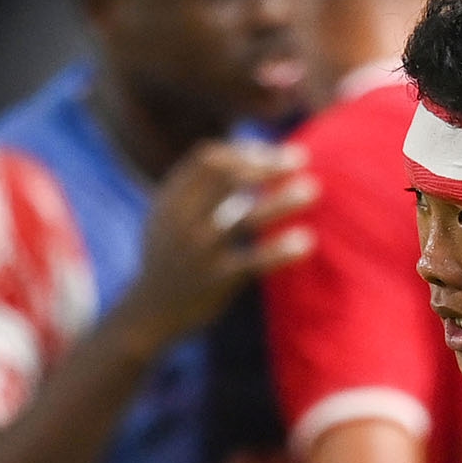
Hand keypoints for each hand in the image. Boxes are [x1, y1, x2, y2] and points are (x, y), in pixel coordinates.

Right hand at [116, 142, 317, 346]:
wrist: (149, 310)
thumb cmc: (170, 256)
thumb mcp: (170, 215)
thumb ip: (200, 189)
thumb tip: (246, 160)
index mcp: (171, 199)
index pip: (210, 160)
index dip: (243, 152)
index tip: (270, 154)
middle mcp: (182, 220)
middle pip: (228, 178)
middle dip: (266, 165)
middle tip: (300, 158)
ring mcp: (199, 251)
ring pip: (246, 219)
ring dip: (281, 201)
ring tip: (311, 190)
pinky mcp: (218, 280)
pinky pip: (254, 262)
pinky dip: (280, 250)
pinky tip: (306, 241)